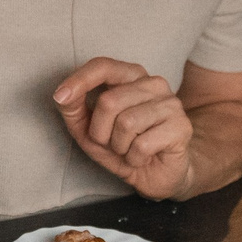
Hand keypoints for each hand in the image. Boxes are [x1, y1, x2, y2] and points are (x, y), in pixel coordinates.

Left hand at [53, 58, 195, 199]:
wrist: (156, 175)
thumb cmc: (122, 147)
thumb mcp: (88, 131)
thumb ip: (73, 110)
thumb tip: (61, 95)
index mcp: (131, 76)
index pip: (103, 66)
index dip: (80, 80)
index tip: (60, 96)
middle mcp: (153, 83)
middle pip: (109, 101)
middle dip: (100, 132)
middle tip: (111, 143)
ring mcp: (171, 103)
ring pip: (126, 123)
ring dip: (119, 146)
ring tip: (129, 149)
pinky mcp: (181, 126)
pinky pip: (142, 144)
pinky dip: (134, 158)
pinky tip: (143, 157)